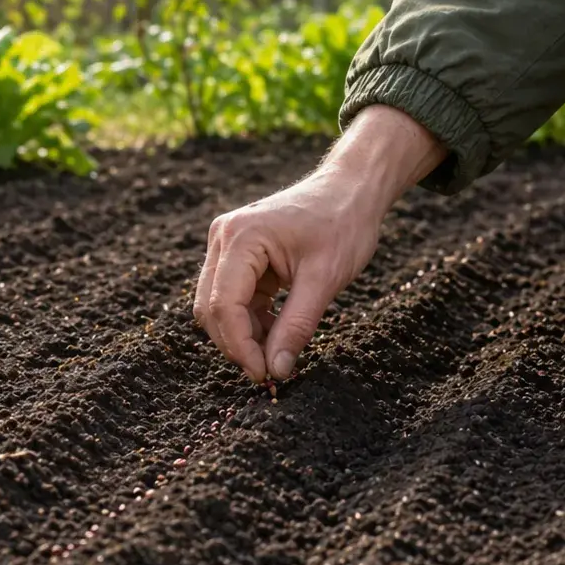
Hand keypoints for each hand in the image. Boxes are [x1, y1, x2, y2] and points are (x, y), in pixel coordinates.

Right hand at [194, 106, 446, 380]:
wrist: (352, 190)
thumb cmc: (343, 224)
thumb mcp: (325, 280)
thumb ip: (297, 326)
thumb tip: (277, 370)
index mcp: (241, 237)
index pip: (224, 305)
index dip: (240, 346)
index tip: (264, 375)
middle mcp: (224, 238)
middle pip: (212, 308)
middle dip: (237, 344)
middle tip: (270, 372)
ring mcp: (227, 245)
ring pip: (219, 306)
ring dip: (244, 334)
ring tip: (279, 351)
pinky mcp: (238, 256)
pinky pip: (233, 299)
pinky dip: (251, 321)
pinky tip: (278, 331)